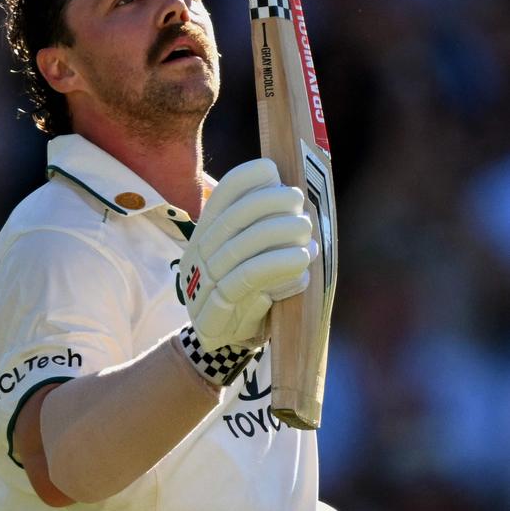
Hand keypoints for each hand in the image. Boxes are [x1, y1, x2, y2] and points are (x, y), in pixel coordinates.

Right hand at [179, 158, 316, 351]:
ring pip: (243, 250)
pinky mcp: (218, 311)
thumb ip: (263, 225)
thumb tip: (293, 191)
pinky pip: (251, 284)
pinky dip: (280, 271)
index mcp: (207, 230)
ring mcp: (206, 282)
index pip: (222, 194)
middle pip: (234, 218)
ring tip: (308, 239)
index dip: (247, 177)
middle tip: (300, 207)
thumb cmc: (246, 286)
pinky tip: (302, 267)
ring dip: (281, 238)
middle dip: (271, 204)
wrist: (224, 339)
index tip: (274, 172)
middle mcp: (202, 252)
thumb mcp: (247, 251)